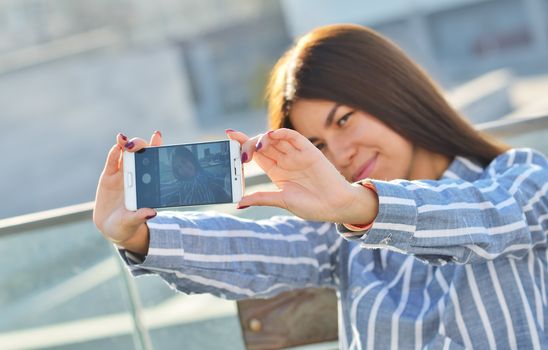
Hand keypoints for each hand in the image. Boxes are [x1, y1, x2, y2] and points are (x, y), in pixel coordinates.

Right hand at [93, 131, 161, 253]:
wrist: (111, 227)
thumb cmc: (127, 224)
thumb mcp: (133, 222)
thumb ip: (140, 216)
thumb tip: (152, 212)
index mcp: (147, 183)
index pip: (154, 162)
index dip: (157, 147)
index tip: (158, 137)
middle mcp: (137, 175)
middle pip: (140, 154)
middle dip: (140, 145)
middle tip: (138, 145)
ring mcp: (122, 174)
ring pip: (125, 154)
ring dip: (125, 144)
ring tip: (124, 139)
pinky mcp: (108, 176)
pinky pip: (112, 162)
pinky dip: (114, 153)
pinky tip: (116, 147)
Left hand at [227, 128, 377, 223]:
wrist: (335, 206)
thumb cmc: (311, 205)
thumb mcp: (282, 201)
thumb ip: (262, 198)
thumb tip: (239, 202)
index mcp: (276, 171)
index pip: (256, 154)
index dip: (242, 145)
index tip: (228, 136)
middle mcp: (284, 160)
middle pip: (263, 144)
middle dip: (248, 143)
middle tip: (241, 151)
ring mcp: (296, 154)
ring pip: (275, 138)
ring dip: (263, 138)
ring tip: (256, 146)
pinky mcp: (308, 150)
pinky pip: (293, 136)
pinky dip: (282, 133)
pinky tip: (271, 135)